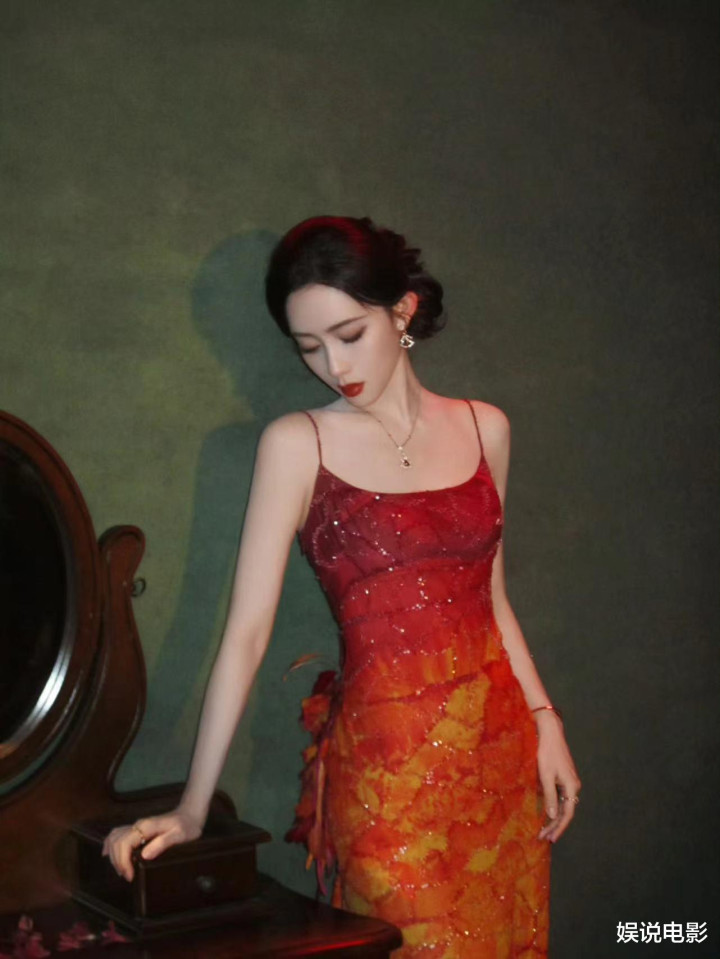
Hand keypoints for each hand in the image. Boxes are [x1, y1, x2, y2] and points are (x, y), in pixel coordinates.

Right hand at [101, 809, 202, 881]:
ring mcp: (137, 826)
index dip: (123, 861)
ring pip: (115, 837)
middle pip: (117, 841)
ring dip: (113, 855)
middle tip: (126, 876)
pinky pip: (118, 834)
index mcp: (146, 827)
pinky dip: (110, 844)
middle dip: (117, 861)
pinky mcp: (138, 829)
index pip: (125, 843)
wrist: (191, 814)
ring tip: (121, 870)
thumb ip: (163, 843)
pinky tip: (108, 853)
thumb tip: (144, 855)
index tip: (130, 876)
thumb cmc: (187, 826)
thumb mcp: (180, 835)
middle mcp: (138, 825)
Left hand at [534, 712, 581, 842]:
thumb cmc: (547, 753)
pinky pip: (561, 797)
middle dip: (555, 826)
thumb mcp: (545, 776)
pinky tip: (546, 813)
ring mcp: (569, 782)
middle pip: (566, 811)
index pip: (567, 814)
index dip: (559, 827)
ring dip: (554, 818)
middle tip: (543, 838)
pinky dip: (554, 807)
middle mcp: (574, 787)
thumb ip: (549, 796)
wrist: (551, 734)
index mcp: (572, 787)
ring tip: (543, 830)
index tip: (551, 839)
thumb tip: (553, 816)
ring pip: (563, 805)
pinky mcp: (564, 778)